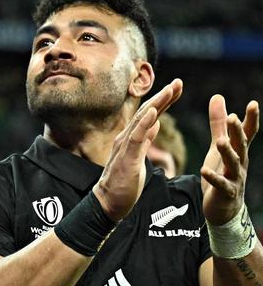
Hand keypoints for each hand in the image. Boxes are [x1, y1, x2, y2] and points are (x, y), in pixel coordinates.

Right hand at [94, 79, 182, 220]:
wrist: (108, 203)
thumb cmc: (123, 184)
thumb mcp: (139, 158)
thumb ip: (145, 141)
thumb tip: (155, 124)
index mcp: (131, 139)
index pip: (149, 116)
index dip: (163, 101)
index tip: (176, 88)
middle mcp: (126, 138)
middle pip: (146, 113)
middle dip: (163, 96)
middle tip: (179, 82)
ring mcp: (124, 147)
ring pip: (142, 121)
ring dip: (157, 104)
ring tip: (170, 90)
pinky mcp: (126, 158)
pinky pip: (135, 137)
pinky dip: (144, 123)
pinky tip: (153, 112)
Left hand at [201, 96, 258, 224]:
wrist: (223, 207)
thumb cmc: (222, 172)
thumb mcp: (218, 145)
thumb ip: (218, 123)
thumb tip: (217, 96)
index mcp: (238, 151)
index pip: (247, 133)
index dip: (251, 119)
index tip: (253, 104)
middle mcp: (240, 163)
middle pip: (240, 145)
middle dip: (237, 132)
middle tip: (233, 118)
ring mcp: (235, 178)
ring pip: (233, 164)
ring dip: (227, 153)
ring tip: (219, 142)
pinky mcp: (225, 192)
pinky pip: (220, 184)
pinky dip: (213, 178)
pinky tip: (203, 171)